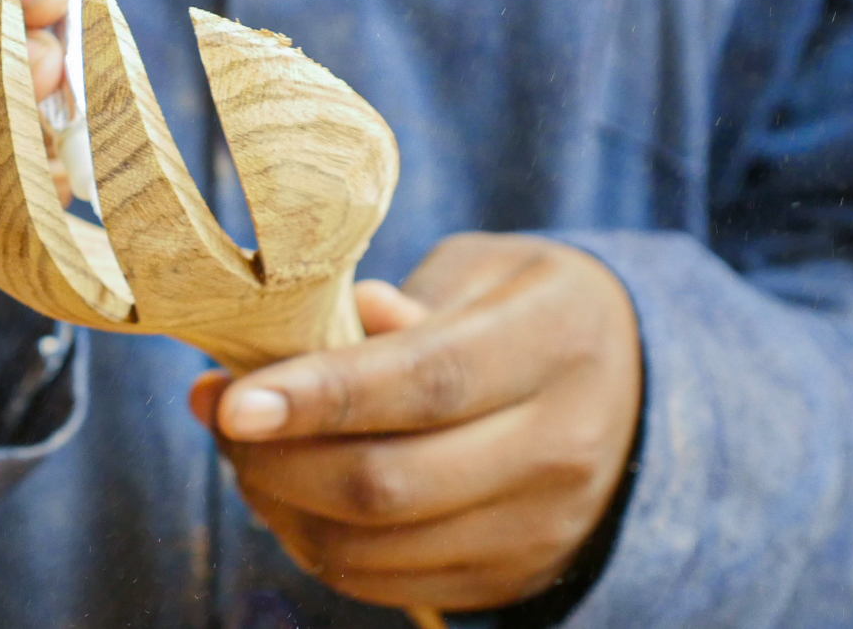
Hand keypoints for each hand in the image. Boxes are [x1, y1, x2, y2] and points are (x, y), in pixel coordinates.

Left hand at [189, 233, 641, 611]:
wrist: (633, 389)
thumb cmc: (524, 309)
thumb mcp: (480, 270)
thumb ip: (396, 302)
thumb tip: (307, 334)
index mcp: (554, 344)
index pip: (425, 382)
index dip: (319, 397)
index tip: (233, 401)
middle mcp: (560, 446)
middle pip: (390, 482)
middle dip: (276, 460)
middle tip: (220, 414)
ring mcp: (540, 527)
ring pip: (374, 547)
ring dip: (282, 507)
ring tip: (247, 453)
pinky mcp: (511, 577)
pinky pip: (384, 582)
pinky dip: (316, 545)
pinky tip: (291, 495)